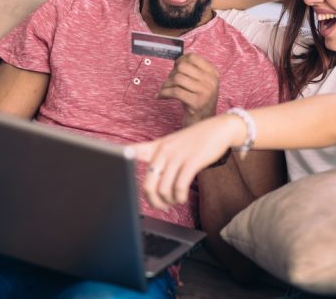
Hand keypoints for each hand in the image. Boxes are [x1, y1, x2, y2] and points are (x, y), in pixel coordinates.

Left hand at [130, 114, 244, 210]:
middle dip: (153, 201)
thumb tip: (149, 179)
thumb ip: (158, 156)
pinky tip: (182, 198)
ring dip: (169, 201)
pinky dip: (180, 197)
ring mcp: (177, 156)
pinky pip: (180, 186)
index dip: (120, 160)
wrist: (219, 129)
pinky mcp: (192, 162)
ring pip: (163, 189)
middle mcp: (164, 151)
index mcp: (157, 146)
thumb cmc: (195, 140)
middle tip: (161, 206)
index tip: (115, 174)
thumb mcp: (172, 143)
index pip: (133, 152)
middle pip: (148, 185)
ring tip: (175, 200)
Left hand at [157, 53, 218, 125]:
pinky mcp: (196, 103)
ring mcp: (205, 92)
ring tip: (164, 90)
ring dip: (166, 84)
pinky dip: (163, 93)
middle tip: (169, 81)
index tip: (175, 67)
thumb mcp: (202, 84)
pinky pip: (174, 92)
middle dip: (171, 73)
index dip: (180, 60)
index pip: (193, 57)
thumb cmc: (199, 101)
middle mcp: (211, 81)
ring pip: (177, 78)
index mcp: (213, 73)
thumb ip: (193, 71)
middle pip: (183, 67)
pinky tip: (160, 96)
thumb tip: (177, 61)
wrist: (204, 122)